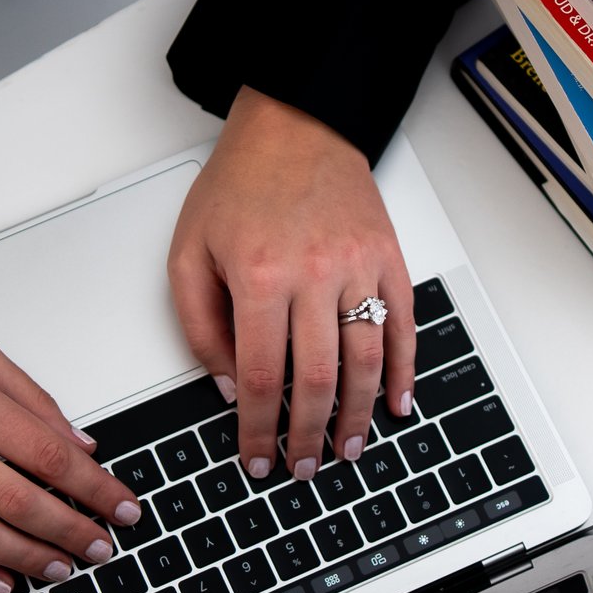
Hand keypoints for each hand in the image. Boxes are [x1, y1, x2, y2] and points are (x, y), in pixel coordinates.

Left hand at [167, 85, 415, 481]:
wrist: (294, 124)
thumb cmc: (239, 184)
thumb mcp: (188, 252)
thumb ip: (199, 325)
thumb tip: (228, 385)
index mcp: (259, 276)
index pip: (260, 377)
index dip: (258, 430)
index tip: (256, 459)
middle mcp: (315, 274)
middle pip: (319, 380)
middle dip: (310, 436)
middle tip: (304, 468)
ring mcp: (359, 266)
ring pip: (367, 361)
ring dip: (358, 415)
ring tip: (348, 449)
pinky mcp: (389, 258)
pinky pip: (405, 326)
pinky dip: (404, 371)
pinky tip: (397, 403)